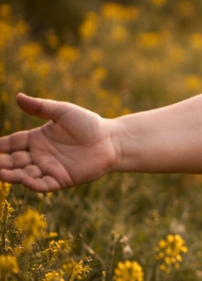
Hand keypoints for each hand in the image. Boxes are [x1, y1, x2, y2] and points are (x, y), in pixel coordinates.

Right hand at [0, 93, 117, 192]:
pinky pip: (44, 184)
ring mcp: (49, 169)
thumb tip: (18, 96)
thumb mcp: (63, 112)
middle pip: (13, 161)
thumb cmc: (88, 124)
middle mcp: (38, 155)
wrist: (111, 140)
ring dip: (12, 175)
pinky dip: (34, 184)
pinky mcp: (61, 179)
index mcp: (36, 139)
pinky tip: (25, 180)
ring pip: (25, 174)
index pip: (11, 144)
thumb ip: (40, 107)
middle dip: (1, 163)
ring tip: (1, 173)